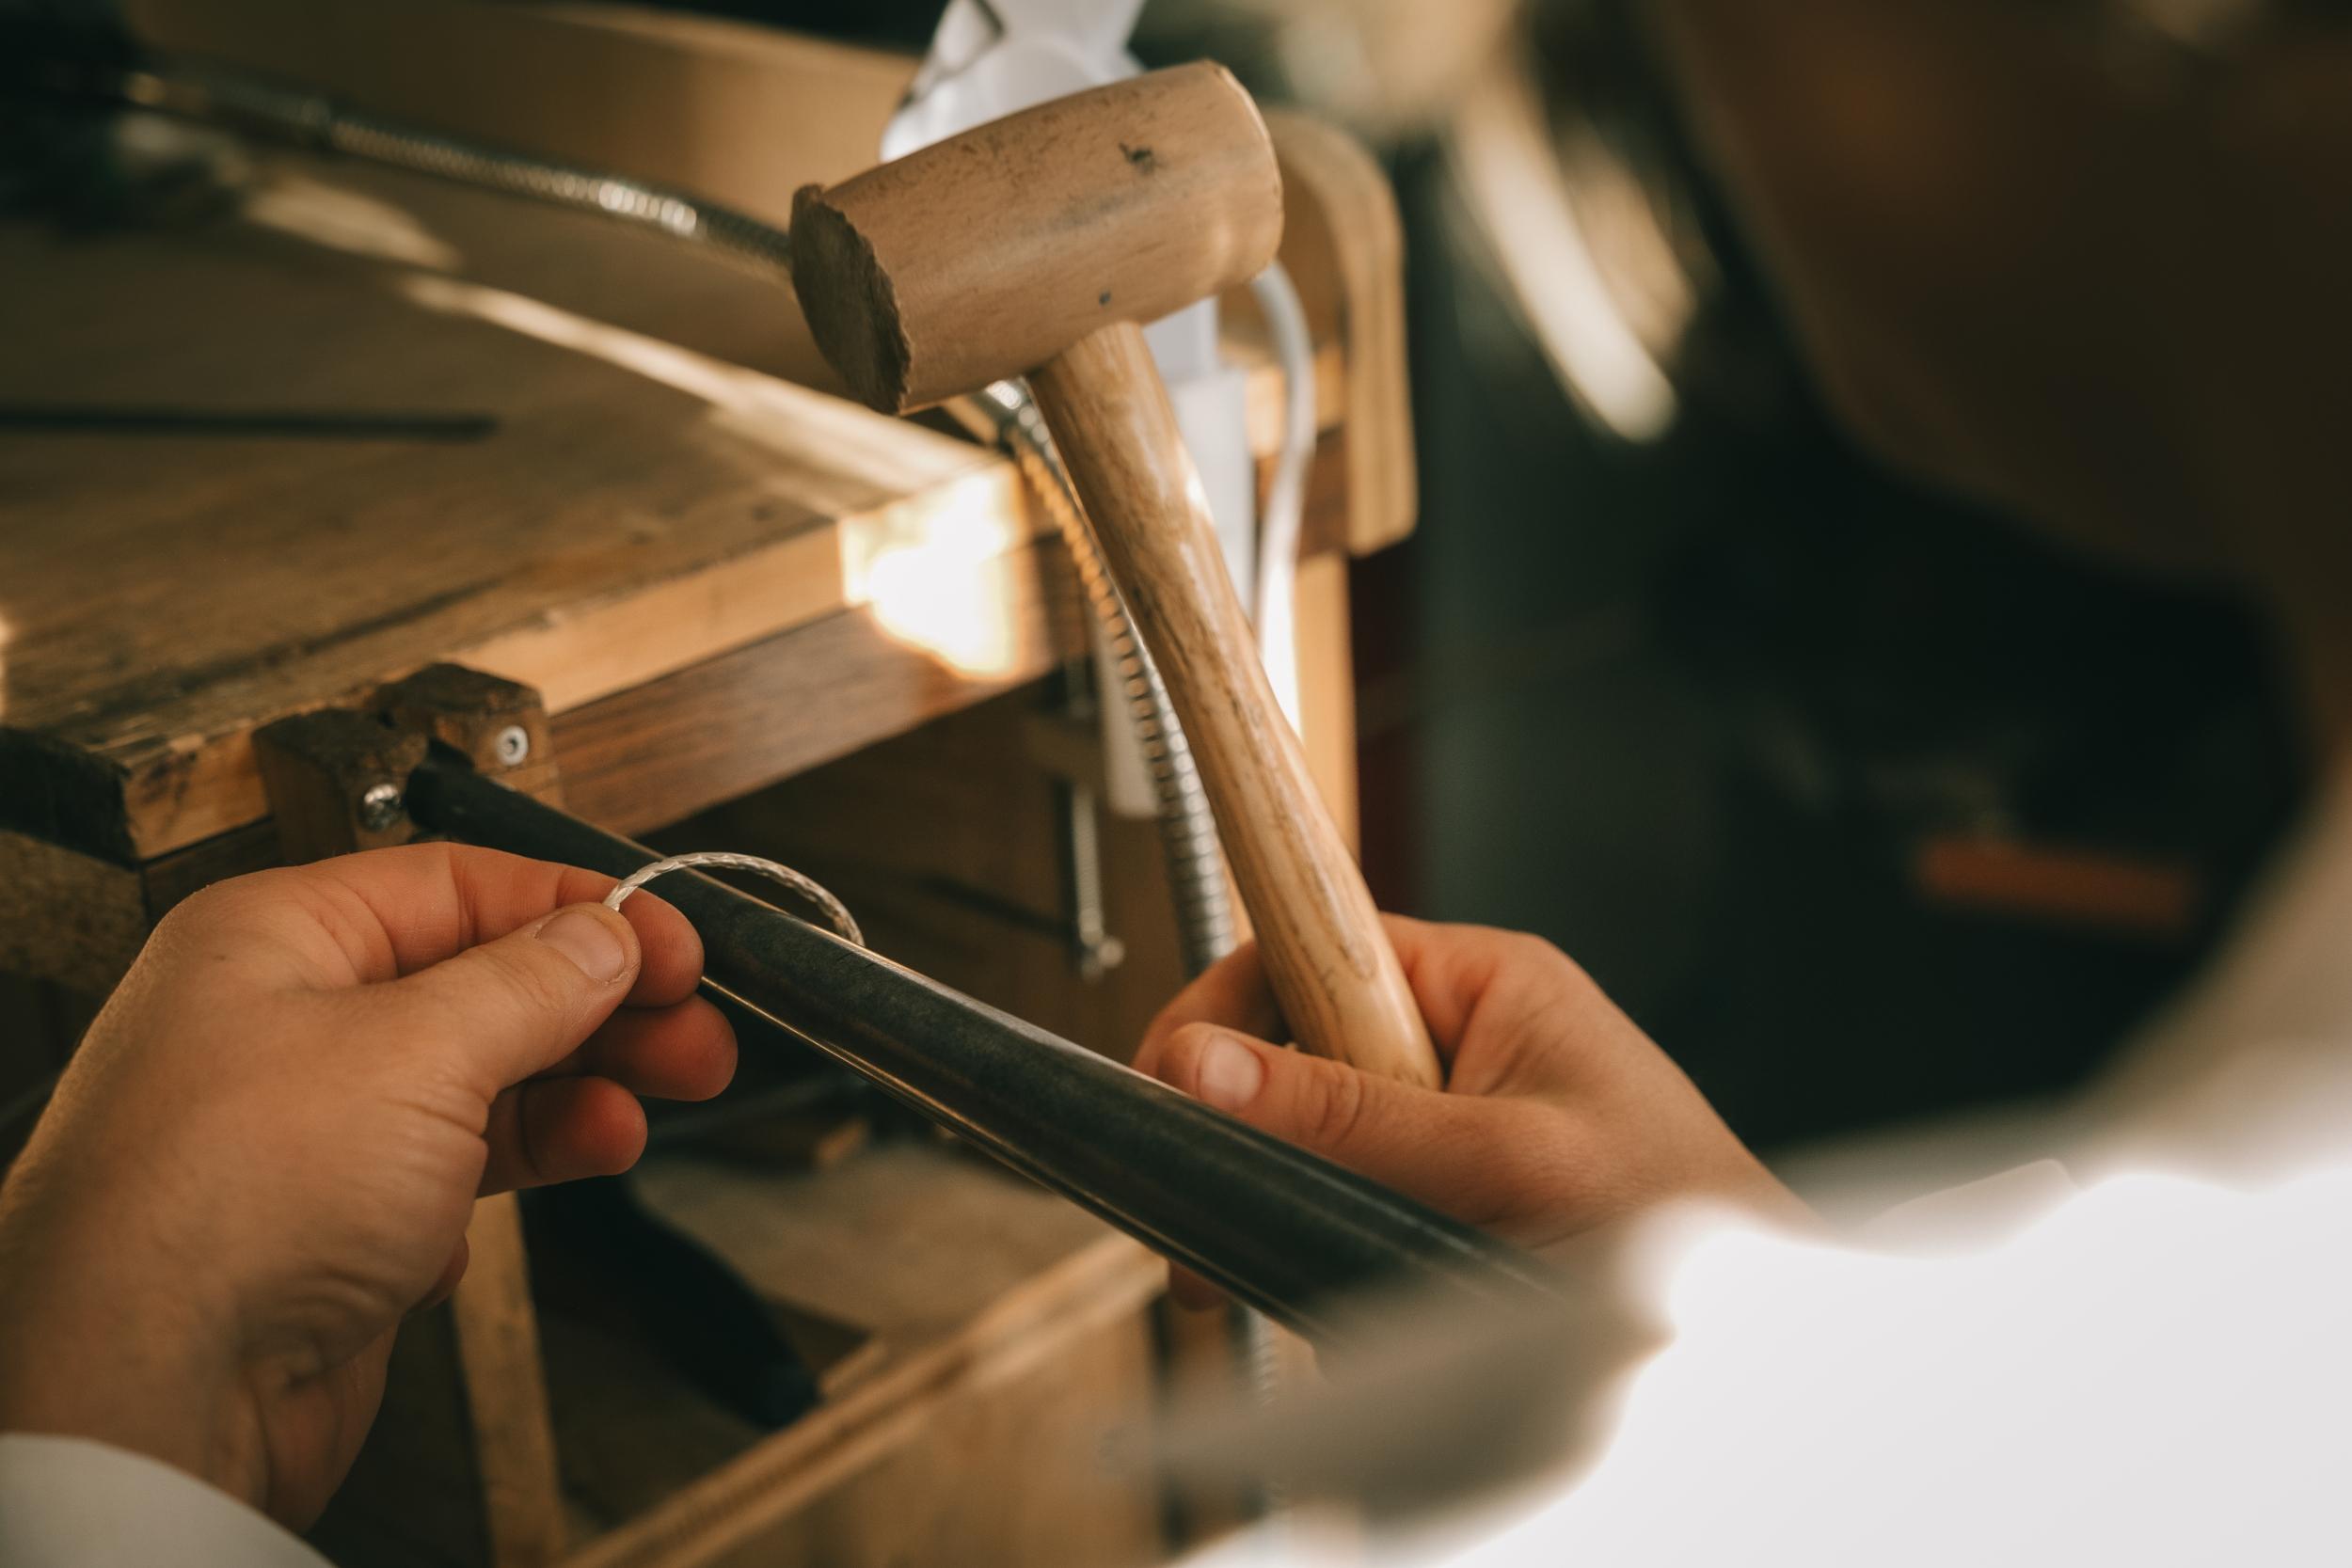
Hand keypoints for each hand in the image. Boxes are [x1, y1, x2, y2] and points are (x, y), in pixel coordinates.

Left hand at [0, 843, 735, 1525]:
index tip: (674, 940)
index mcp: (279, 939)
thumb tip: (603, 938)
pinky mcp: (341, 1222)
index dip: (580, 908)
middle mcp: (290, 1022)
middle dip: (602, 1007)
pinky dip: (526, 1163)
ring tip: (656, 1104)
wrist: (154, 1391)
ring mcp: (315, 1127)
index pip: (460, 885)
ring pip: (484, 1079)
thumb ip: (531, 984)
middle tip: (696, 1031)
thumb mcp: (418, 1050)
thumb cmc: (224, 1201)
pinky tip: (568, 1165)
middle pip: (485, 983)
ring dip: (582, 1088)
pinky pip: (461, 1167)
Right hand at [1134, 916, 1802, 1283]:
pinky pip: (1336, 1189)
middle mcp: (1457, 1035)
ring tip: (1238, 1266)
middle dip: (1236, 1118)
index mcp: (1483, 983)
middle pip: (1291, 1041)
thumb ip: (1351, 1116)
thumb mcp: (1501, 1162)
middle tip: (1194, 1199)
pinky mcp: (1438, 1186)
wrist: (1761, 1336)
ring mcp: (1446, 1115)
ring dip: (1266, 1189)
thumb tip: (1203, 1064)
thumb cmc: (1676, 1224)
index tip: (1171, 1073)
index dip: (1229, 1000)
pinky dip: (1304, 1233)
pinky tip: (1302, 1281)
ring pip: (1304, 1126)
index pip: (1313, 941)